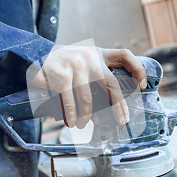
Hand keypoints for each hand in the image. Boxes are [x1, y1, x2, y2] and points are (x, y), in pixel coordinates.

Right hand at [30, 45, 146, 128]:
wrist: (34, 52)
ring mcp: (75, 67)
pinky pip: (69, 102)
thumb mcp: (84, 57)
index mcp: (98, 54)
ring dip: (85, 116)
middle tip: (121, 120)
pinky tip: (69, 121)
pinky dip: (69, 115)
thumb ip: (98, 69)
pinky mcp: (61, 77)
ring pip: (88, 100)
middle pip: (111, 84)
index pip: (124, 56)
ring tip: (81, 124)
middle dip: (118, 106)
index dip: (137, 69)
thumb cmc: (64, 61)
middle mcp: (90, 58)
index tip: (142, 85)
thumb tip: (111, 101)